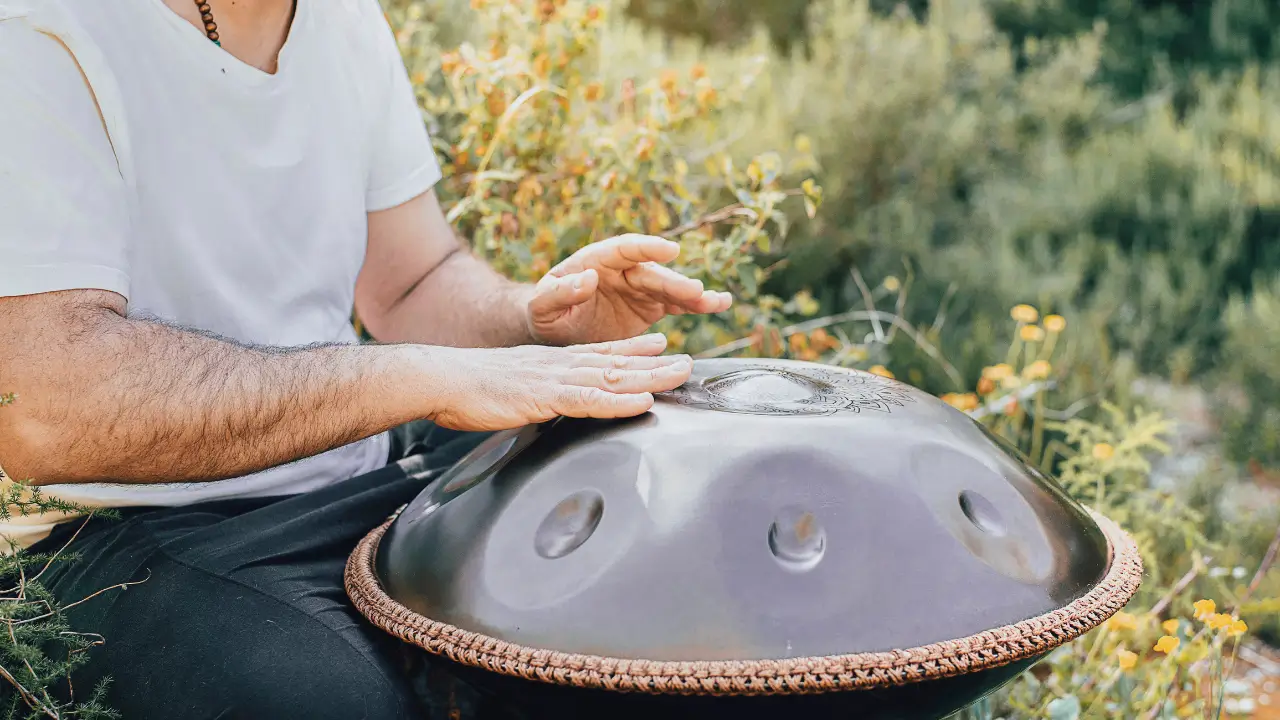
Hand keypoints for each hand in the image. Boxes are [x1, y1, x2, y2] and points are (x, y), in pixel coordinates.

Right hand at [428, 333, 691, 430]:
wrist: (440, 379)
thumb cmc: (468, 390)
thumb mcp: (511, 389)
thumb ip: (535, 394)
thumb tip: (544, 405)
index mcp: (551, 363)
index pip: (600, 353)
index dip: (632, 349)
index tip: (660, 344)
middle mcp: (559, 365)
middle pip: (616, 362)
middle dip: (654, 362)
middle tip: (688, 361)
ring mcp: (555, 379)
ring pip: (612, 376)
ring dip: (650, 376)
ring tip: (682, 372)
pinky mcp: (545, 396)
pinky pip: (589, 399)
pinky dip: (618, 401)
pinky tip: (643, 402)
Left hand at [526, 234, 732, 344]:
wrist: (555, 332)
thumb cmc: (544, 314)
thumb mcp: (542, 306)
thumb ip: (558, 292)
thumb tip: (587, 278)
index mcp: (596, 261)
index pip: (624, 249)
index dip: (648, 248)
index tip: (669, 250)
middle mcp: (622, 270)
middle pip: (653, 272)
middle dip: (675, 281)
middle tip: (695, 291)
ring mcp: (639, 288)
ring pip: (670, 287)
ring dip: (693, 294)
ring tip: (718, 301)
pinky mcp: (650, 307)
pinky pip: (676, 304)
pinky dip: (697, 305)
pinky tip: (719, 304)